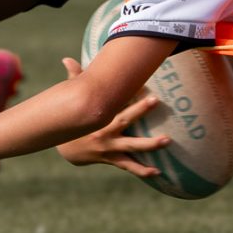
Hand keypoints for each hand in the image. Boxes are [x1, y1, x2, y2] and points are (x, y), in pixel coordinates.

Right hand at [55, 59, 164, 177]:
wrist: (66, 149)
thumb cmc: (73, 121)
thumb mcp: (71, 100)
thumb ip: (74, 79)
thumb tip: (67, 59)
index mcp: (98, 115)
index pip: (113, 100)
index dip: (124, 90)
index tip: (138, 80)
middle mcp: (104, 131)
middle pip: (124, 119)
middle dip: (140, 110)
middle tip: (156, 100)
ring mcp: (109, 147)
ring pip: (131, 146)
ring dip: (149, 145)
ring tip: (167, 140)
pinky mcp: (111, 159)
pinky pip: (128, 166)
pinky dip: (142, 170)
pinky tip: (157, 172)